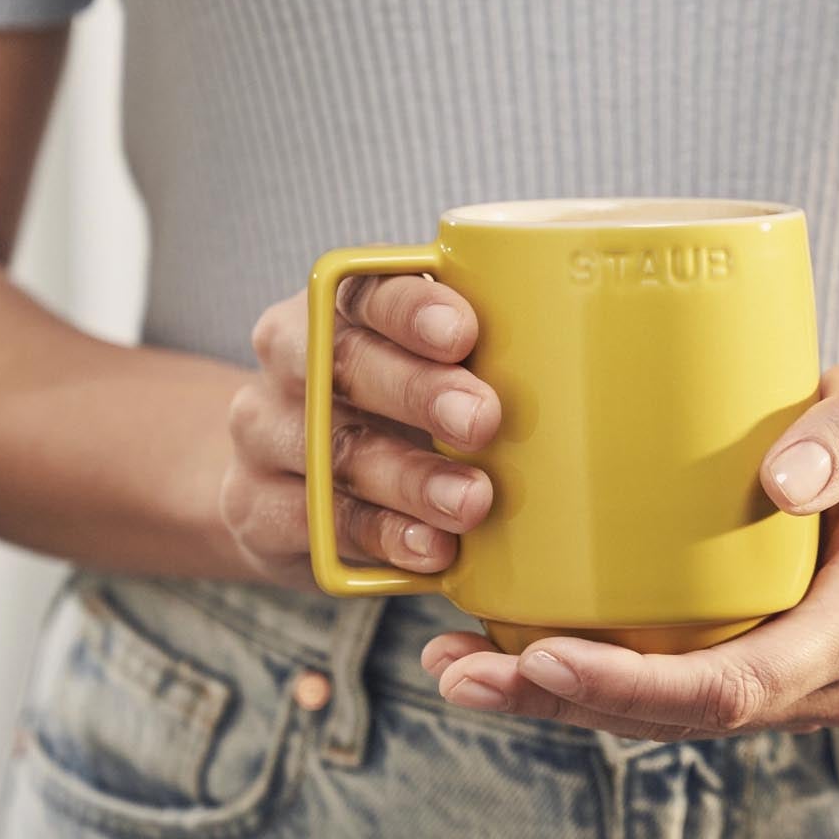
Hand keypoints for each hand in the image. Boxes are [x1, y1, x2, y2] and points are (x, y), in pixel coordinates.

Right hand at [218, 273, 500, 588]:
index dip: (410, 307)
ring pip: (334, 452)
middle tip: (483, 418)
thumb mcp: (427, 366)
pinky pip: (319, 524)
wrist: (288, 478)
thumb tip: (581, 353)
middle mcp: (289, 362)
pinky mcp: (256, 509)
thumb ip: (479, 353)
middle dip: (418, 392)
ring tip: (472, 500)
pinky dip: (381, 537)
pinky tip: (432, 549)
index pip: (364, 289)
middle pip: (344, 365)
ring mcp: (264, 436)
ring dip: (408, 478)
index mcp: (335, 306)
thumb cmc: (394, 407)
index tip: (463, 332)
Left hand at [421, 356, 838, 736]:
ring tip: (450, 666)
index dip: (630, 687)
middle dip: (560, 704)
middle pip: (672, 717)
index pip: (729, 689)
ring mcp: (773, 677)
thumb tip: (786, 479)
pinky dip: (575, 674)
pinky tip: (497, 645)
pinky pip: (652, 683)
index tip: (543, 657)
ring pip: (652, 715)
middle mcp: (809, 679)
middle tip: (456, 669)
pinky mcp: (738, 654)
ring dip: (550, 700)